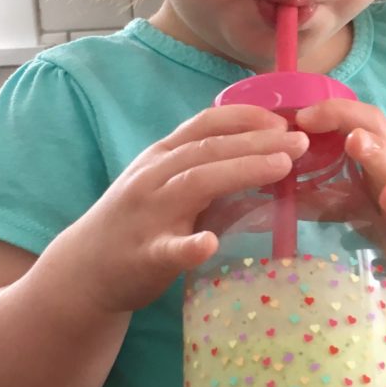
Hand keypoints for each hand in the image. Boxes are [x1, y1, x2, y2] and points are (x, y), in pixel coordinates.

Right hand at [69, 105, 308, 312]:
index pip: (206, 124)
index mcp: (162, 156)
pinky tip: (210, 243)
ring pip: (196, 183)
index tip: (285, 118)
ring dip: (241, 171)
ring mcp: (147, 215)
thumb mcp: (166, 183)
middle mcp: (153, 177)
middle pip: (210, 150)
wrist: (84, 269)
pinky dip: (189, 246)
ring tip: (282, 167)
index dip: (247, 117)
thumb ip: (206, 168)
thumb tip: (267, 155)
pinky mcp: (144, 256)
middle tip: (301, 141)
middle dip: (259, 141)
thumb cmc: (137, 222)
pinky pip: (168, 249)